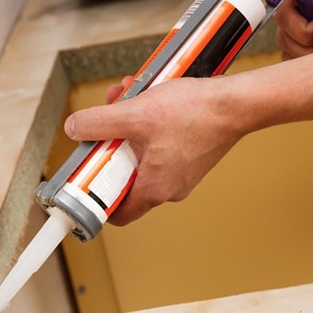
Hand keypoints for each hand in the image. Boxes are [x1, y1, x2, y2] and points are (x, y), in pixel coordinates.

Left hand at [64, 76, 241, 225]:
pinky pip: (161, 147)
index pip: (117, 212)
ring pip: (143, 155)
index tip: (86, 172)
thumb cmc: (196, 113)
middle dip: (112, 143)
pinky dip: (150, 126)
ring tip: (130, 100)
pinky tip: (150, 101)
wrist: (237, 103)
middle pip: (126, 175)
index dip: (96, 195)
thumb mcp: (137, 114)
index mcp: (155, 188)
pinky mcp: (192, 156)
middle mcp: (170, 187)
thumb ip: (100, 123)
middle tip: (107, 120)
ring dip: (130, 128)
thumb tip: (75, 128)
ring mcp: (183, 172)